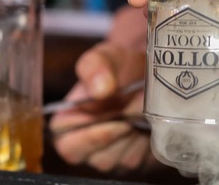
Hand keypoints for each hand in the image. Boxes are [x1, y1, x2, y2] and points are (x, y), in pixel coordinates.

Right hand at [50, 6, 163, 173]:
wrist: (148, 71)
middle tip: (136, 110)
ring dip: (137, 136)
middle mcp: (88, 146)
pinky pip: (141, 159)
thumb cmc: (119, 66)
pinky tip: (150, 122)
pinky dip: (149, 140)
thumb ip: (95, 67)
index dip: (91, 138)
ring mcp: (112, 156)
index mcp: (69, 123)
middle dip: (122, 135)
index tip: (116, 121)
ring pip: (122, 161)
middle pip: (99, 159)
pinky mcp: (134, 159)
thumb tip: (100, 90)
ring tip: (143, 110)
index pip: (68, 146)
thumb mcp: (105, 56)